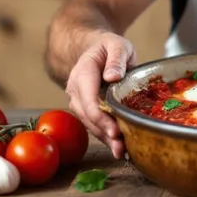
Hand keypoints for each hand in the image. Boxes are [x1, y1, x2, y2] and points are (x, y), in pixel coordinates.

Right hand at [64, 33, 136, 158]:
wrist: (95, 49)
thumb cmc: (109, 47)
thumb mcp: (117, 45)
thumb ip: (116, 59)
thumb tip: (112, 77)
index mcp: (83, 72)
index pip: (88, 99)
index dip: (101, 117)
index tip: (115, 130)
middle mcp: (76, 88)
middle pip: (88, 115)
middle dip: (104, 132)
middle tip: (121, 147)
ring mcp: (78, 100)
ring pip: (89, 122)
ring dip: (104, 138)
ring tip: (121, 151)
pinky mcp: (84, 108)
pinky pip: (93, 123)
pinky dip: (105, 135)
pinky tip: (117, 146)